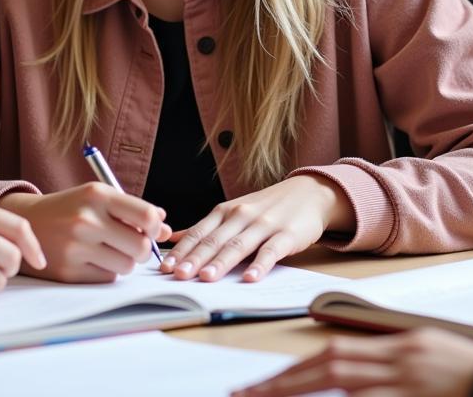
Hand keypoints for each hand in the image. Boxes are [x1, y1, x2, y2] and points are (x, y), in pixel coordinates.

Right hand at [0, 183, 170, 282]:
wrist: (28, 222)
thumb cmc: (71, 208)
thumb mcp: (99, 198)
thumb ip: (133, 211)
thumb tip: (166, 230)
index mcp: (98, 195)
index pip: (146, 216)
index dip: (155, 227)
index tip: (150, 229)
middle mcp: (87, 219)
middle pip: (141, 246)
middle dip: (143, 249)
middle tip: (132, 245)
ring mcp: (76, 247)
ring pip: (126, 265)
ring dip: (124, 261)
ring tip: (109, 250)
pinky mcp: (68, 271)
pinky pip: (107, 278)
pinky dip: (106, 271)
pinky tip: (93, 259)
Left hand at [160, 175, 353, 282]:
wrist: (307, 193)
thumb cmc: (265, 207)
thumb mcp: (232, 212)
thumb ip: (205, 227)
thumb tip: (171, 239)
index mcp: (224, 212)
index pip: (198, 233)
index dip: (181, 250)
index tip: (164, 267)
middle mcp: (240, 215)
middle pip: (214, 240)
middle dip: (194, 258)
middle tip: (178, 276)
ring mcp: (263, 224)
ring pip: (239, 245)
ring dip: (221, 262)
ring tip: (206, 278)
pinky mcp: (286, 235)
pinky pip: (271, 251)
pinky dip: (260, 265)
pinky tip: (250, 278)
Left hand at [230, 329, 472, 396]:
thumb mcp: (430, 357)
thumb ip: (389, 365)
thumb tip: (344, 378)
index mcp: (399, 344)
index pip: (334, 355)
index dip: (294, 369)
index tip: (261, 384)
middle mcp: (401, 360)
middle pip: (330, 366)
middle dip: (285, 381)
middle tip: (247, 393)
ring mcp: (412, 381)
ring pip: (347, 385)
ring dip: (305, 391)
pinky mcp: (422, 396)